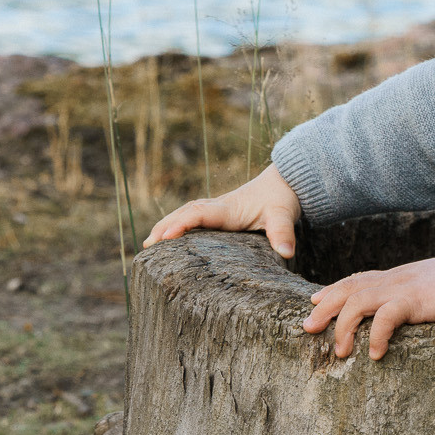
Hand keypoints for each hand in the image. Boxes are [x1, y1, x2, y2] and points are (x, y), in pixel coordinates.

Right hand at [143, 164, 302, 257]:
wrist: (287, 181)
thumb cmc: (283, 198)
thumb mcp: (285, 215)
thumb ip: (283, 233)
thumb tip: (286, 253)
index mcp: (229, 209)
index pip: (200, 213)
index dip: (182, 224)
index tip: (166, 237)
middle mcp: (218, 207)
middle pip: (185, 213)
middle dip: (164, 227)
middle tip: (147, 247)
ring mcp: (217, 209)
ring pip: (185, 213)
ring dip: (166, 225)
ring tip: (148, 245)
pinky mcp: (219, 212)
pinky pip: (191, 216)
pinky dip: (175, 224)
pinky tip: (166, 238)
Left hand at [301, 251, 434, 359]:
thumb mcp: (434, 286)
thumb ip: (417, 295)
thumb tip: (411, 308)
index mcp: (399, 276)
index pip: (358, 279)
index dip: (333, 289)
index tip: (315, 300)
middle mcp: (395, 279)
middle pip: (348, 288)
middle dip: (324, 308)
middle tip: (307, 328)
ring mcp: (403, 287)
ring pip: (357, 302)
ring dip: (342, 327)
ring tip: (340, 352)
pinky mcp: (414, 300)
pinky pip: (385, 317)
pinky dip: (375, 336)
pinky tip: (375, 354)